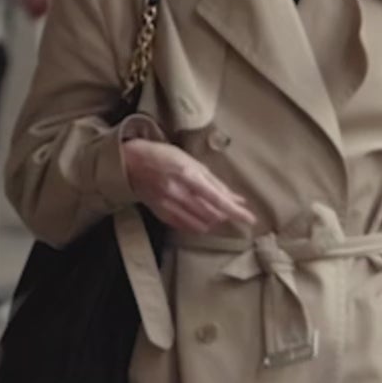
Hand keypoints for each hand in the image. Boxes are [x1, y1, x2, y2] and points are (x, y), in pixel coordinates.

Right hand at [121, 139, 253, 235]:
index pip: (218, 199)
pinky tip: (199, 217)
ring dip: (212, 220)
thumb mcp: (192, 162)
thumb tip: (236, 198)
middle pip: (211, 214)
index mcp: (188, 175)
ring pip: (200, 224)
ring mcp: (168, 205)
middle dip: (224, 215)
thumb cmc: (164, 156)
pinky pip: (186, 226)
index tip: (250, 219)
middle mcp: (178, 193)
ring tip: (214, 212)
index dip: (235, 211)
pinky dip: (197, 225)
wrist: (131, 163)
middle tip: (230, 210)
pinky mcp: (161, 214)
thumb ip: (214, 182)